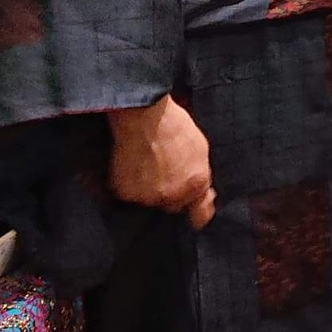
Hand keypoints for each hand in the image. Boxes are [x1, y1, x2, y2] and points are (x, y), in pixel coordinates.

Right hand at [107, 94, 216, 227]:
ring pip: (150, 201)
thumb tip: (205, 194)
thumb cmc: (174, 125)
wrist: (143, 114)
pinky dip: (131, 184)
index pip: (201, 216)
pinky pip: (130, 195)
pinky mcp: (126, 193)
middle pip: (173, 206)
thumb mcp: (200, 149)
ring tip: (147, 164)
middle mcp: (173, 195)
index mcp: (196, 183)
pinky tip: (132, 165)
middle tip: (163, 171)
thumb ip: (201, 175)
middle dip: (171, 194)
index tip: (195, 209)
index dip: (198, 211)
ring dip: (150, 189)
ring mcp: (148, 196)